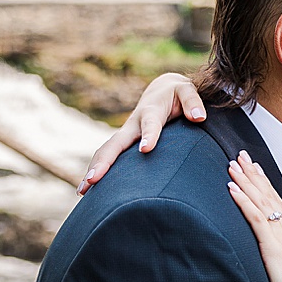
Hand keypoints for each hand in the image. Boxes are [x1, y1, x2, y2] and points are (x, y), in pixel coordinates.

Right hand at [77, 71, 206, 190]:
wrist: (161, 90)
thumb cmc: (177, 94)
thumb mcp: (188, 91)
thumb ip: (193, 102)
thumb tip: (199, 118)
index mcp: (151, 111)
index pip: (150, 124)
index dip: (148, 135)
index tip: (145, 149)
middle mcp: (133, 124)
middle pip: (116, 143)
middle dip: (105, 161)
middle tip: (93, 179)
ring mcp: (126, 135)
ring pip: (106, 151)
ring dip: (94, 169)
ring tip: (83, 191)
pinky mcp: (123, 144)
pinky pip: (107, 156)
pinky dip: (96, 170)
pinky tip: (86, 191)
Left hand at [225, 153, 281, 281]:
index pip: (280, 203)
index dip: (266, 185)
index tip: (257, 169)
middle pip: (270, 196)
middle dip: (254, 174)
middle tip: (241, 156)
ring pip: (262, 202)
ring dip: (246, 182)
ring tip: (233, 166)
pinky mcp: (273, 247)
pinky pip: (255, 218)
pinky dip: (243, 201)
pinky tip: (232, 189)